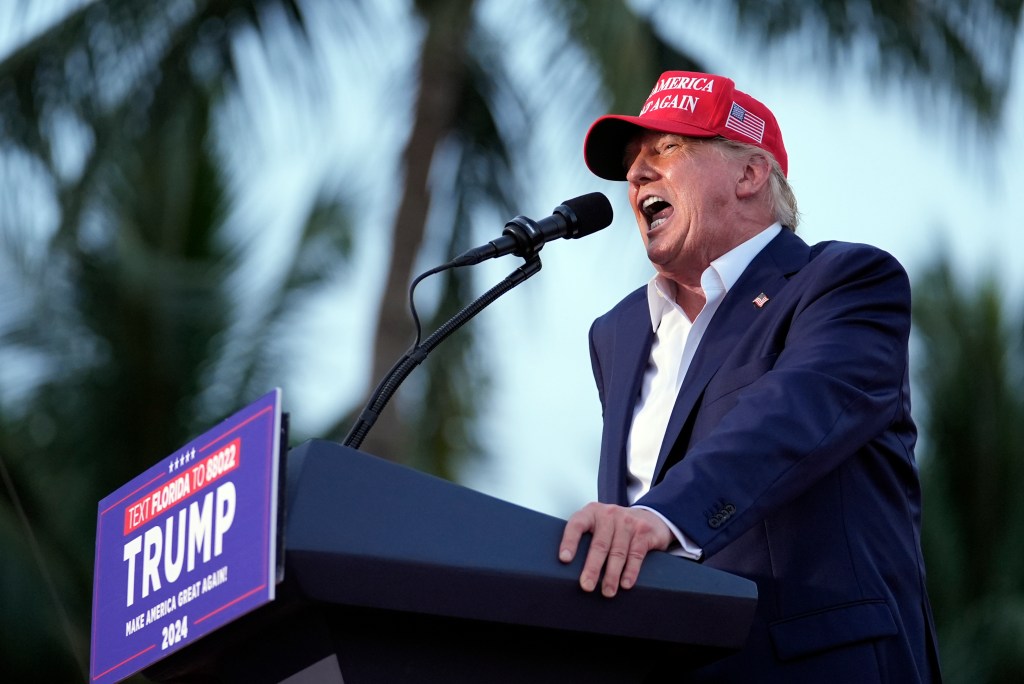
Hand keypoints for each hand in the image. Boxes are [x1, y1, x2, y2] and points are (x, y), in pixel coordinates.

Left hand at [558, 502, 672, 597]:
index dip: (569, 542)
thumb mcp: (598, 525)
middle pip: (599, 544)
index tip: (564, 559)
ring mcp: (628, 521)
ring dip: (611, 575)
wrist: (648, 517)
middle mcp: (609, 514)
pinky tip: (625, 583)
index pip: (577, 524)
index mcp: (592, 513)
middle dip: (592, 568)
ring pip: (618, 552)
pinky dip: (630, 571)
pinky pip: (635, 554)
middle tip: (587, 585)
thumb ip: (586, 538)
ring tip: (607, 591)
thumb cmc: (615, 527)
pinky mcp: (644, 531)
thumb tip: (569, 568)